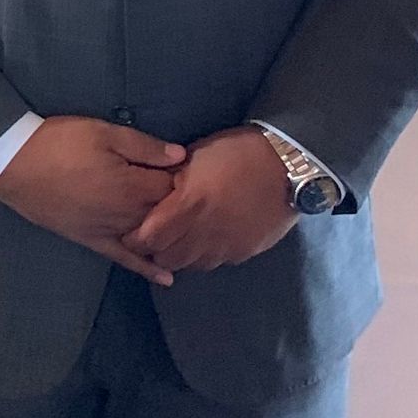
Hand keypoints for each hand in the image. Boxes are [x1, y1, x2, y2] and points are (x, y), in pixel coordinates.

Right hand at [0, 117, 187, 287]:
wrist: (14, 164)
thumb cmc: (59, 143)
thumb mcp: (103, 133)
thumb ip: (144, 146)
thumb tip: (181, 156)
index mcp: (133, 185)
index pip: (174, 186)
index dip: (181, 175)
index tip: (182, 168)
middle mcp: (127, 214)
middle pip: (166, 214)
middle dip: (178, 205)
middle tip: (182, 194)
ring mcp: (109, 231)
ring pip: (150, 237)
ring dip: (168, 234)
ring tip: (184, 230)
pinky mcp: (91, 240)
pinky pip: (123, 259)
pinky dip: (146, 269)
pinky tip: (166, 280)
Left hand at [126, 126, 297, 273]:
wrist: (287, 164)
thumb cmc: (235, 152)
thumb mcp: (193, 158)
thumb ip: (169, 181)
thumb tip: (151, 194)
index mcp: (188, 206)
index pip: (148, 239)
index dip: (134, 239)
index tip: (129, 232)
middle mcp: (205, 232)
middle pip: (166, 258)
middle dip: (154, 251)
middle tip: (152, 239)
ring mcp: (227, 245)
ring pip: (191, 265)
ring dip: (180, 256)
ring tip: (179, 241)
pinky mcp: (245, 251)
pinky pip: (217, 262)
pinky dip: (205, 256)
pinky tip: (205, 241)